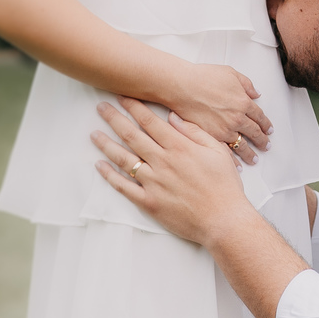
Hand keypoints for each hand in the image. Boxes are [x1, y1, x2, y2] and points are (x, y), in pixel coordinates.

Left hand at [93, 97, 249, 245]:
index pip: (150, 121)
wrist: (224, 220)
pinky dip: (110, 176)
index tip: (122, 96)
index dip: (134, 107)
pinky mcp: (149, 202)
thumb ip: (195, 132)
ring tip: (94, 134)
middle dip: (114, 119)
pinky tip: (100, 166)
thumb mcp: (217, 152)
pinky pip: (124, 187)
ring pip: (123, 159)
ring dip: (106, 145)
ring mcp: (153, 183)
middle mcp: (162, 162)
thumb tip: (173, 117)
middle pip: (132, 135)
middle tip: (101, 108)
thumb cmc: (225, 186)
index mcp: (179, 147)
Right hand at [166, 62, 271, 164]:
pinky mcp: (211, 137)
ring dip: (250, 153)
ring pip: (242, 145)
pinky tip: (236, 165)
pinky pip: (226, 152)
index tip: (268, 130)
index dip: (266, 124)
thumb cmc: (203, 77)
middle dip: (262, 141)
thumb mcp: (230, 73)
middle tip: (266, 146)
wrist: (182, 87)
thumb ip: (247, 84)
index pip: (260, 116)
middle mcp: (237, 118)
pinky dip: (233, 160)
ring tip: (254, 159)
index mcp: (243, 102)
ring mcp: (224, 130)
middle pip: (254, 133)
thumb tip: (256, 93)